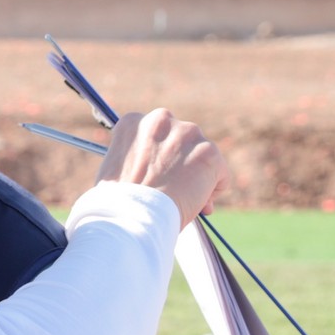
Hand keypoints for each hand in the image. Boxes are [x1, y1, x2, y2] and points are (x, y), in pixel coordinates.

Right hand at [95, 109, 230, 227]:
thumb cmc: (118, 202)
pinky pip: (220, 175)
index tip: (155, 176)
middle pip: (181, 141)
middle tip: (170, 188)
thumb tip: (160, 171)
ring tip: (180, 199)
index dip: (156, 158)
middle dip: (179, 163)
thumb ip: (136, 159)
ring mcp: (187, 134)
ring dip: (196, 177)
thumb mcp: (115, 169)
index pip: (155, 134)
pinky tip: (195, 204)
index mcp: (133, 122)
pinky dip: (212, 191)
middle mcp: (161, 119)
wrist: (132, 215)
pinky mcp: (209, 153)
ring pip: (201, 157)